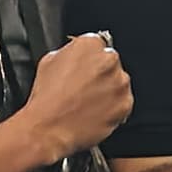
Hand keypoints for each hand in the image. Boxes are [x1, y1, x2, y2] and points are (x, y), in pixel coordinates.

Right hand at [15, 31, 134, 160]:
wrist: (49, 128)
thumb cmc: (47, 98)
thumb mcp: (49, 61)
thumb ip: (69, 52)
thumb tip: (74, 56)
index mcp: (89, 44)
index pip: (96, 44)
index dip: (89, 59)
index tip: (85, 67)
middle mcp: (108, 60)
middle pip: (110, 62)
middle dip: (100, 73)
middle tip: (84, 87)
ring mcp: (119, 83)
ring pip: (119, 82)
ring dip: (108, 89)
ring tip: (88, 102)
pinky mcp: (125, 103)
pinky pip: (123, 102)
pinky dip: (113, 107)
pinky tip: (95, 112)